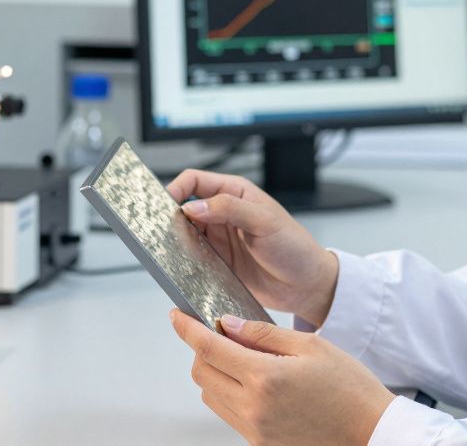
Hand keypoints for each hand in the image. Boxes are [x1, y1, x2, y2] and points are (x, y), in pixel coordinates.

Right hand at [167, 169, 338, 326]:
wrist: (307, 286)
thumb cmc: (295, 247)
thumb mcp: (265, 222)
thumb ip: (229, 209)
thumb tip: (193, 206)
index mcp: (236, 193)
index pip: (195, 180)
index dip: (177, 188)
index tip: (164, 203)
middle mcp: (224, 214)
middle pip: (184, 207)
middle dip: (170, 216)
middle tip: (159, 229)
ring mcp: (219, 239)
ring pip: (185, 234)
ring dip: (176, 241)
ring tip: (169, 249)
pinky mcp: (218, 263)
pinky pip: (192, 259)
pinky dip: (184, 261)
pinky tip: (183, 266)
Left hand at [171, 309, 394, 445]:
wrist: (371, 434)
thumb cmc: (350, 389)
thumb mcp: (311, 346)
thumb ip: (264, 333)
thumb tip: (228, 323)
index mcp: (265, 378)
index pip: (208, 348)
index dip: (187, 329)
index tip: (176, 315)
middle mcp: (253, 408)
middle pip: (201, 373)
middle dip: (202, 349)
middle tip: (222, 334)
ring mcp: (254, 430)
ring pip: (210, 395)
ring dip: (214, 372)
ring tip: (244, 358)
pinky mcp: (260, 444)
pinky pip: (228, 414)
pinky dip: (229, 393)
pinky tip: (255, 382)